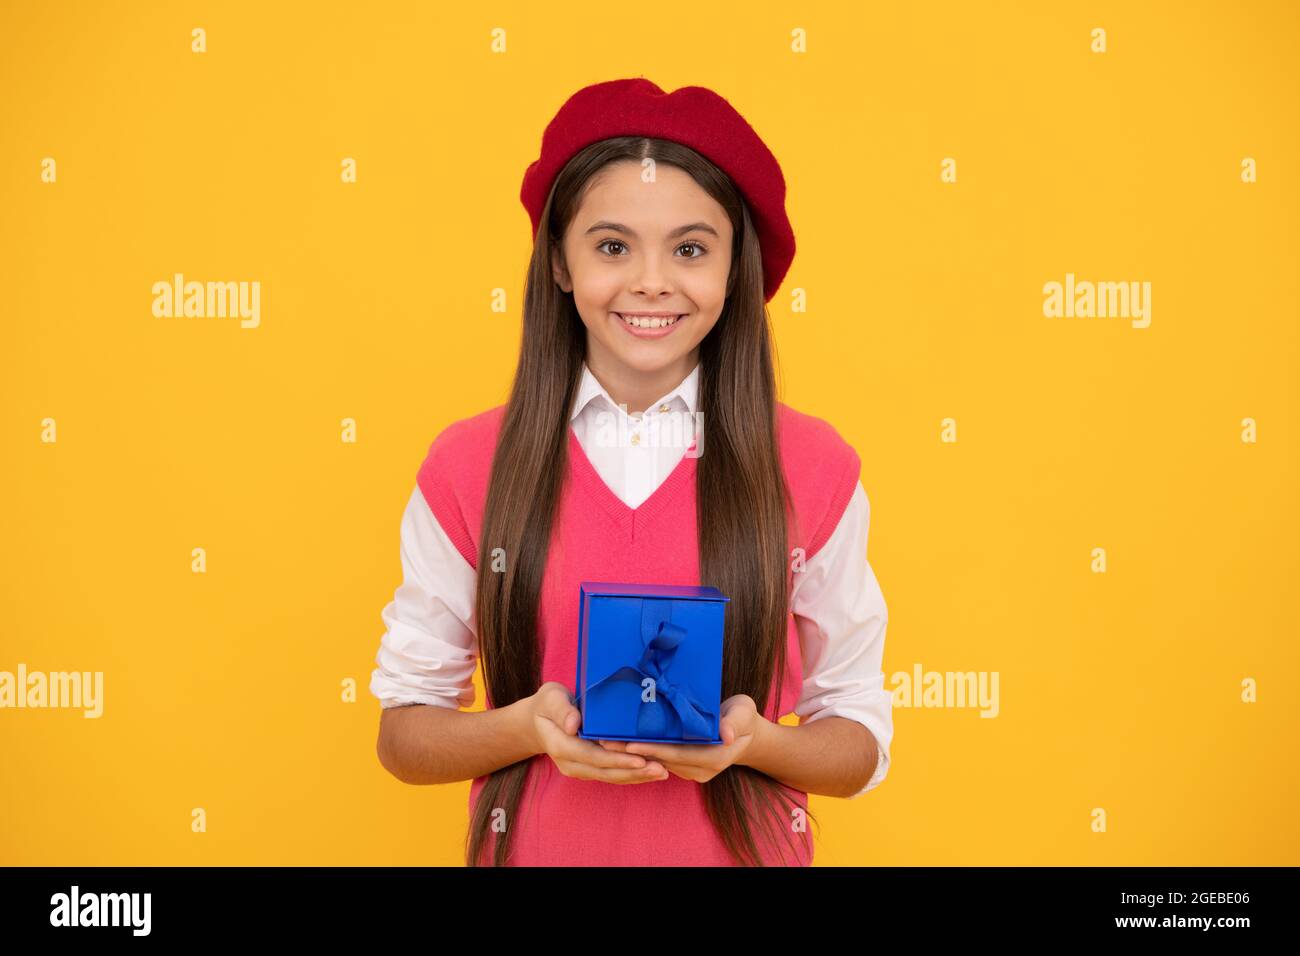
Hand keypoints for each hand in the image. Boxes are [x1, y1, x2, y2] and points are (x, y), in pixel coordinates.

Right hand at [525, 681, 669, 784]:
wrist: (538, 720)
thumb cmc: (548, 704)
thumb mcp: (551, 698)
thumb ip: (562, 710)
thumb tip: (573, 725)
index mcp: (560, 746)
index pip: (592, 756)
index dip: (617, 759)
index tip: (639, 759)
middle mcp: (570, 763)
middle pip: (605, 771)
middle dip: (634, 772)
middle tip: (660, 769)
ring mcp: (579, 768)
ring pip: (610, 777)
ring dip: (637, 777)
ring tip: (662, 773)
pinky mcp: (589, 768)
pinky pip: (611, 774)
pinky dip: (631, 774)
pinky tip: (651, 772)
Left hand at [597, 694, 765, 783]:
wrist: (746, 733)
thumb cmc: (743, 718)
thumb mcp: (744, 713)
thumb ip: (733, 722)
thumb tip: (725, 734)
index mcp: (715, 758)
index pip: (679, 755)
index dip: (654, 750)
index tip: (630, 745)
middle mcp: (700, 770)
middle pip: (662, 761)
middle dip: (633, 753)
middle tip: (604, 742)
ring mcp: (690, 771)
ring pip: (657, 763)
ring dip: (631, 754)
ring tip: (605, 741)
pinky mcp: (682, 767)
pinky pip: (659, 760)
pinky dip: (640, 752)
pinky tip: (619, 742)